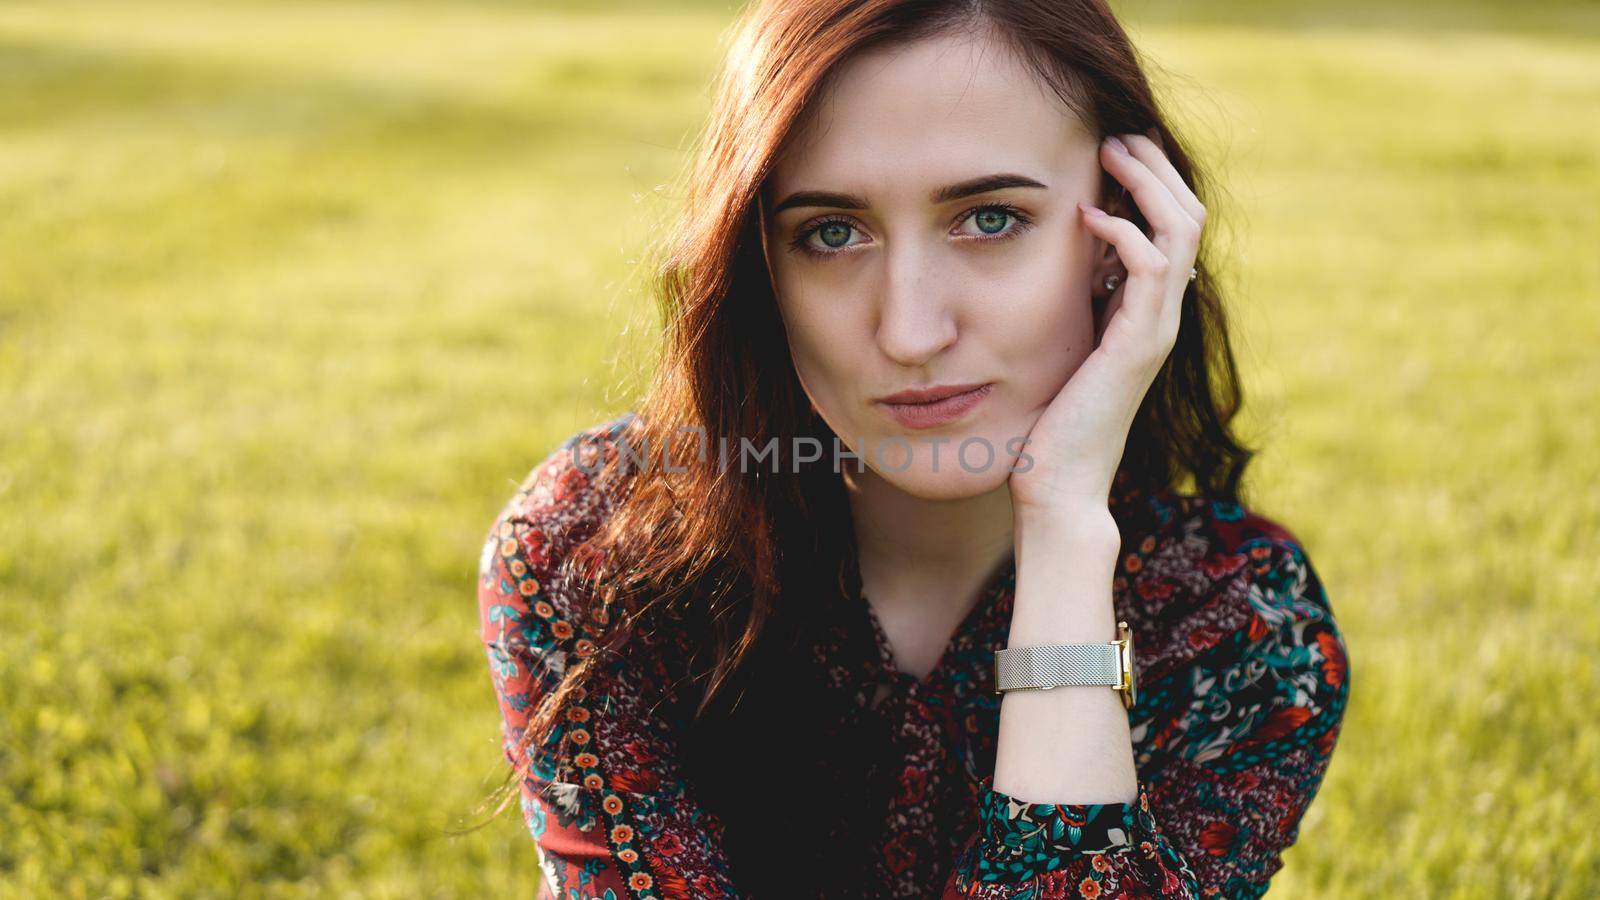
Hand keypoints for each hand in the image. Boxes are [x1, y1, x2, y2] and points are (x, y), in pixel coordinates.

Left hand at [1008, 132, 1206, 520]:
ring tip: (1111, 152)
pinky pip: (1153, 268)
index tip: (1114, 150)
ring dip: (1147, 183)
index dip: (1151, 183)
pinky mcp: (1139, 345)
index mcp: (1146, 313)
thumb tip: (1057, 266)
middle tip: (1118, 134)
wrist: (1059, 487)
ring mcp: (1157, 330)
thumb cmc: (1050, 427)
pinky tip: (1089, 216)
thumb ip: (1072, 308)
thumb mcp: (1062, 348)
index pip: (1171, 228)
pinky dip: (1124, 232)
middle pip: (1187, 217)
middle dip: (1156, 168)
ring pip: (1181, 230)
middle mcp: (1162, 317)